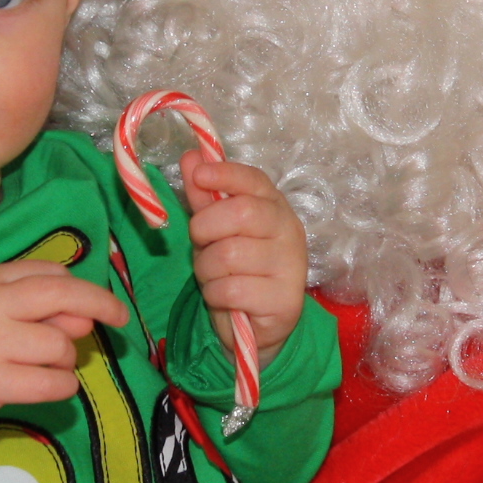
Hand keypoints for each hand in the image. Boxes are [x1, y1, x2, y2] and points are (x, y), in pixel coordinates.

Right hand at [0, 260, 127, 436]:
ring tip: (42, 370)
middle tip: (120, 318)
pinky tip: (47, 388)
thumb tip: (87, 315)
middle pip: (61, 295)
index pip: (49, 273)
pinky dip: (61, 387)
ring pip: (59, 345)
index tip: (102, 304)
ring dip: (65, 362)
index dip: (82, 288)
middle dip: (101, 304)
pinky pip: (51, 382)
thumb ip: (29, 306)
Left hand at [181, 152, 309, 363]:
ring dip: (206, 267)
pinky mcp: (285, 301)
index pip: (255, 180)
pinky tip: (223, 297)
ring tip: (212, 275)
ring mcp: (291, 267)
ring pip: (230, 255)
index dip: (226, 174)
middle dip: (206, 227)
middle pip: (243, 213)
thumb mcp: (216, 231)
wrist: (257, 326)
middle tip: (200, 241)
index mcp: (275, 207)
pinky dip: (215, 294)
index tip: (199, 175)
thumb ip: (205, 197)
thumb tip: (191, 156)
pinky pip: (232, 289)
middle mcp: (289, 231)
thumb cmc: (237, 270)